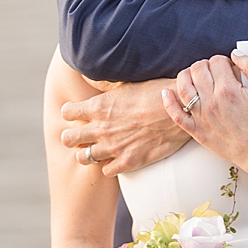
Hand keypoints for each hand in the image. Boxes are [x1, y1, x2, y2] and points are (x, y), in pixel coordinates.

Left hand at [59, 79, 188, 175]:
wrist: (181, 109)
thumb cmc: (156, 92)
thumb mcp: (126, 83)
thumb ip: (105, 85)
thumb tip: (90, 76)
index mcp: (98, 106)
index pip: (66, 113)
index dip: (71, 114)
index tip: (78, 114)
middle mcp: (101, 128)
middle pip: (68, 139)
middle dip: (72, 137)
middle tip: (82, 135)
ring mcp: (114, 147)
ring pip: (83, 158)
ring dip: (88, 153)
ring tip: (97, 148)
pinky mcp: (129, 161)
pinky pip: (106, 171)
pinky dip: (108, 165)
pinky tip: (116, 157)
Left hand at [162, 54, 247, 180]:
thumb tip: (235, 54)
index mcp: (228, 90)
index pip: (216, 61)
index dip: (223, 61)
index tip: (229, 68)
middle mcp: (211, 101)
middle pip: (198, 70)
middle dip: (206, 65)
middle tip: (214, 72)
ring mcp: (201, 116)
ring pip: (183, 86)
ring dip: (187, 75)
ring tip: (195, 76)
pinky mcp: (196, 130)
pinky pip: (176, 114)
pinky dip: (168, 101)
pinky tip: (166, 92)